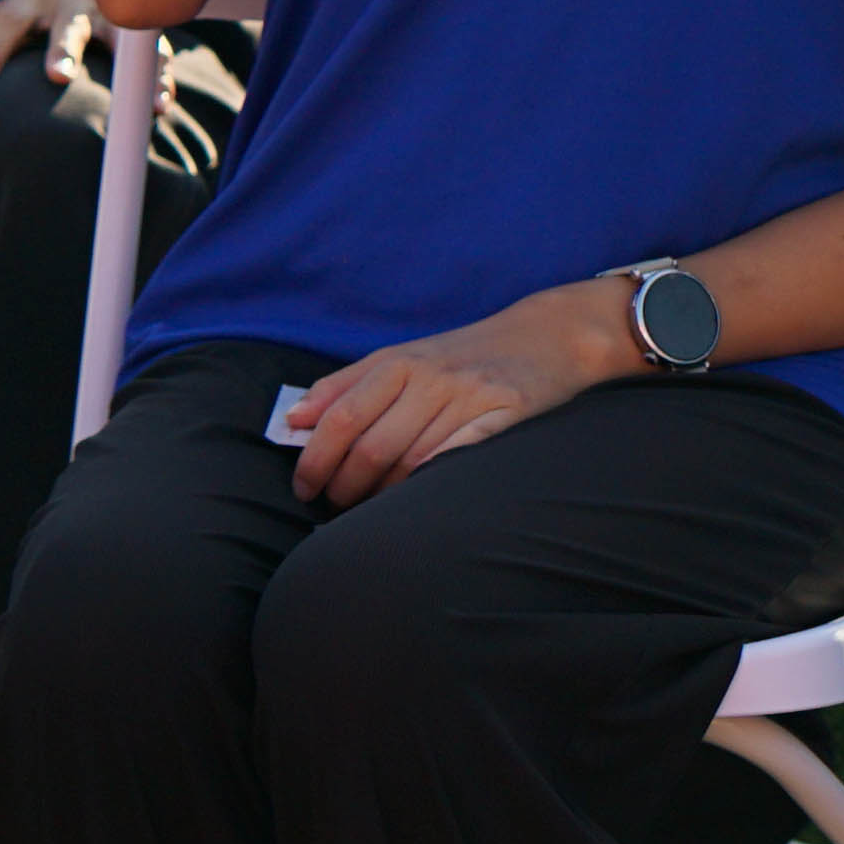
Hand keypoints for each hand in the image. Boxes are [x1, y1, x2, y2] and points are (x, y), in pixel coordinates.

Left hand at [289, 277, 630, 503]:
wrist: (549, 336)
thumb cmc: (465, 354)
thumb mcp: (402, 356)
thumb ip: (345, 385)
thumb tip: (294, 420)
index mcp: (399, 361)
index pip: (341, 417)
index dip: (315, 458)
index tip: (304, 486)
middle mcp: (432, 378)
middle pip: (370, 446)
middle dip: (344, 486)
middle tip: (334, 504)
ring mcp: (470, 397)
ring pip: (410, 462)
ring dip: (382, 494)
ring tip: (371, 506)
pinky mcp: (505, 415)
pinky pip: (455, 459)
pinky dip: (428, 483)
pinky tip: (414, 498)